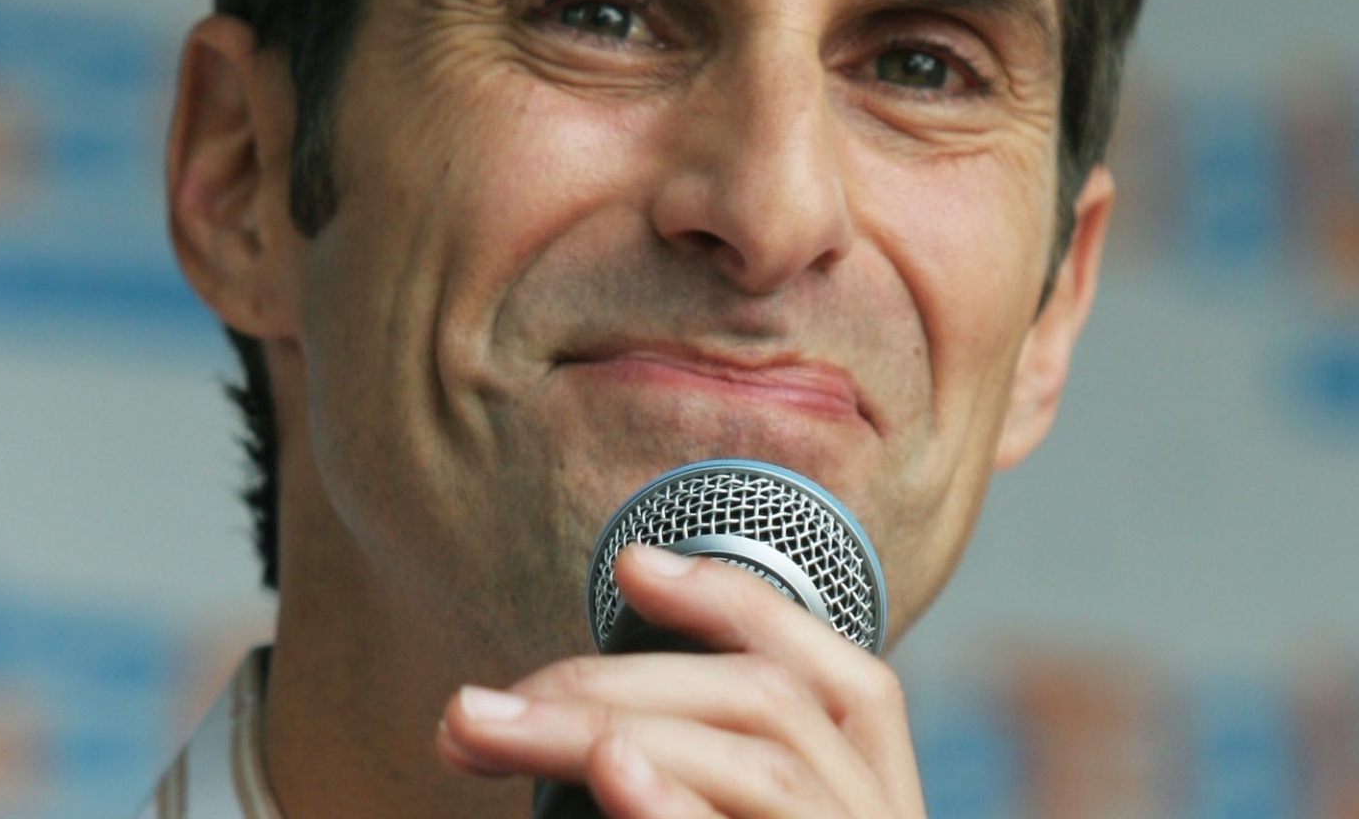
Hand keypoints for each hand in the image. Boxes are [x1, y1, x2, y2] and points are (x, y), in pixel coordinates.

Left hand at [435, 544, 926, 818]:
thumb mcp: (740, 814)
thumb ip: (705, 772)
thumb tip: (588, 733)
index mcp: (877, 795)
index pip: (838, 670)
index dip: (735, 600)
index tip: (631, 564)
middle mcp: (883, 818)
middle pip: (766, 700)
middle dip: (613, 679)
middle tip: (474, 706)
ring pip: (751, 755)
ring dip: (604, 727)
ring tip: (485, 729)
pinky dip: (674, 804)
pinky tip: (612, 772)